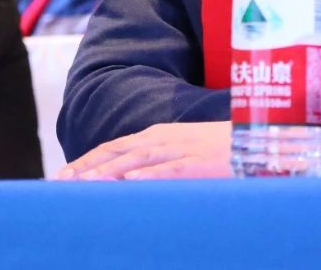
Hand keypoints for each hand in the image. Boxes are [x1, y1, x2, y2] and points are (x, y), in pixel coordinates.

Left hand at [54, 121, 232, 180]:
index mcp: (159, 136)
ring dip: (108, 171)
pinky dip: (150, 174)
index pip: (114, 147)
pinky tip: (130, 181)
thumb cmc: (222, 151)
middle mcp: (165, 139)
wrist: (261, 140)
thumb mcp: (184, 153)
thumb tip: (128, 181)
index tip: (61, 176)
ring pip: (138, 160)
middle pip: (118, 152)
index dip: (87, 160)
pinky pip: (173, 168)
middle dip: (87, 166)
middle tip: (59, 183)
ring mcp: (183, 149)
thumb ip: (158, 164)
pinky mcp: (202, 162)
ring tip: (84, 183)